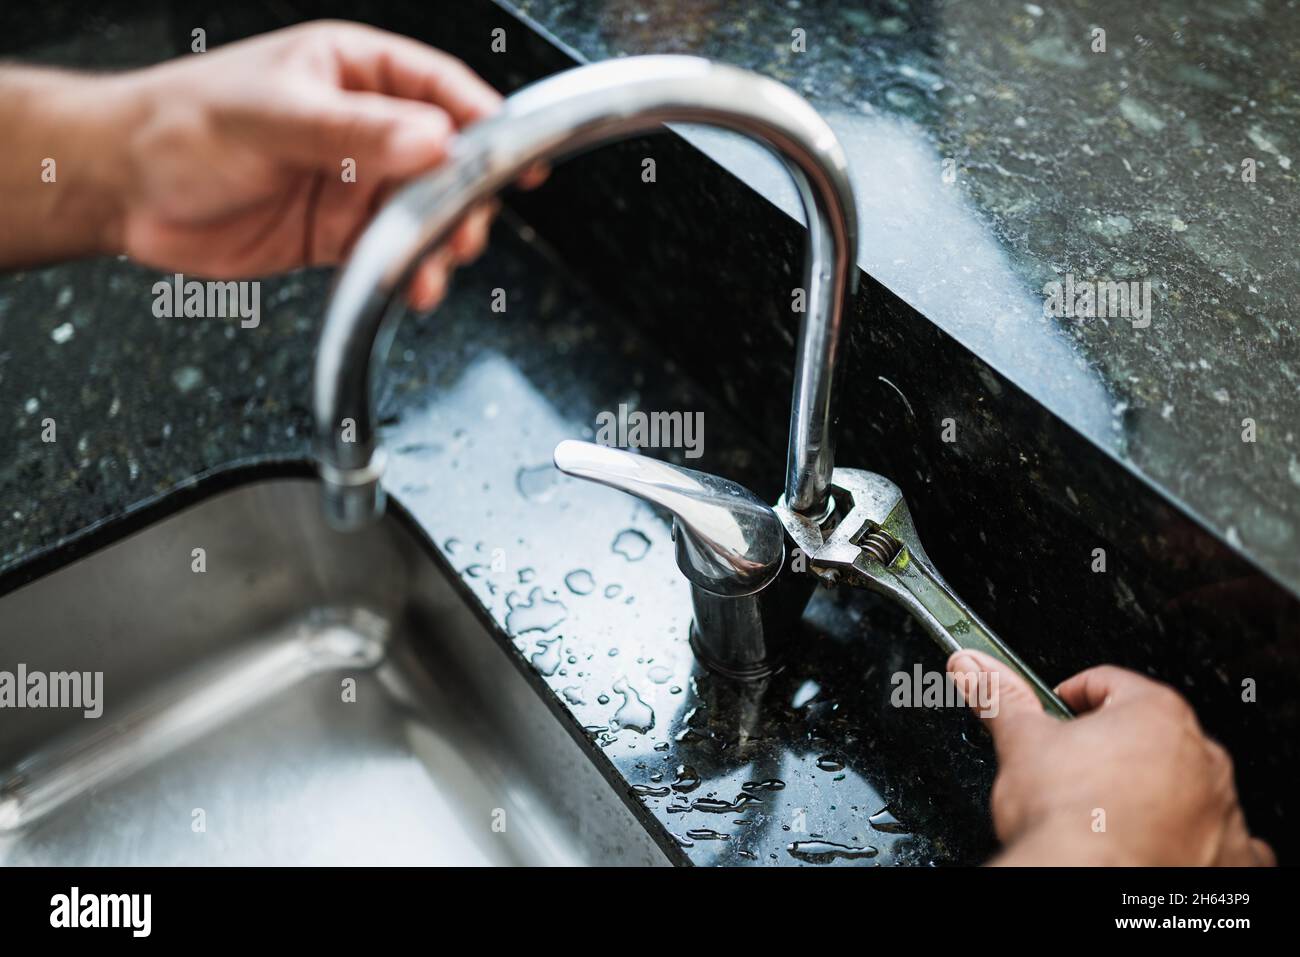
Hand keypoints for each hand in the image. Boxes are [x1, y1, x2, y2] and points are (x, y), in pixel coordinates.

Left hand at [3, 20, 514, 308]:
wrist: (122, 188)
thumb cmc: (181, 126)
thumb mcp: (275, 118)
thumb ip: (358, 132)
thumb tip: (435, 141)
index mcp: (351, 72)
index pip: (437, 89)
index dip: (483, 120)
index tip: (515, 154)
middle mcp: (361, 128)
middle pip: (443, 160)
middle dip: (462, 197)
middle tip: (466, 227)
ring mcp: (351, 183)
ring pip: (422, 214)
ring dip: (438, 244)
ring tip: (436, 267)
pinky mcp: (337, 234)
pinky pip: (389, 253)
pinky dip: (406, 273)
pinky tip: (411, 286)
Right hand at [947, 650, 1274, 865]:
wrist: (1086, 878)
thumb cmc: (1065, 817)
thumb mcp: (1020, 743)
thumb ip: (1000, 698)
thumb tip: (972, 665)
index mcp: (1154, 713)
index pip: (1107, 684)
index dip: (1071, 699)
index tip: (1054, 719)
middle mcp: (1198, 755)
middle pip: (1148, 733)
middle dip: (1112, 747)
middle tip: (1074, 770)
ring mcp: (1217, 806)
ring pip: (1183, 783)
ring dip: (1152, 791)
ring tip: (1105, 812)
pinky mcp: (1229, 856)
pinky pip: (1217, 839)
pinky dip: (1190, 838)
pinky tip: (1155, 843)